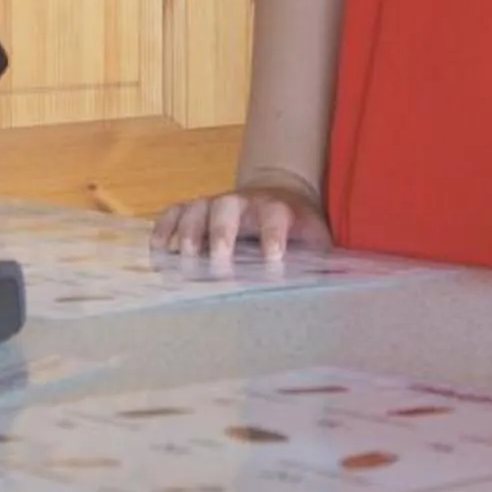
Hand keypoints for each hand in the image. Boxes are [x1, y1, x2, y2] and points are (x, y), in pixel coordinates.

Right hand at [153, 175, 330, 262]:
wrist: (279, 194)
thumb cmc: (299, 231)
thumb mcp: (317, 243)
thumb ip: (321, 264)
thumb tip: (332, 296)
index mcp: (278, 209)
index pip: (276, 218)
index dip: (274, 238)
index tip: (273, 264)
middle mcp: (243, 202)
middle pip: (227, 207)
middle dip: (221, 236)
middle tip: (219, 267)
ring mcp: (215, 203)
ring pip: (196, 209)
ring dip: (188, 234)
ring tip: (183, 261)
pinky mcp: (194, 210)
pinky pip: (173, 213)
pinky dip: (163, 230)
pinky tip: (159, 253)